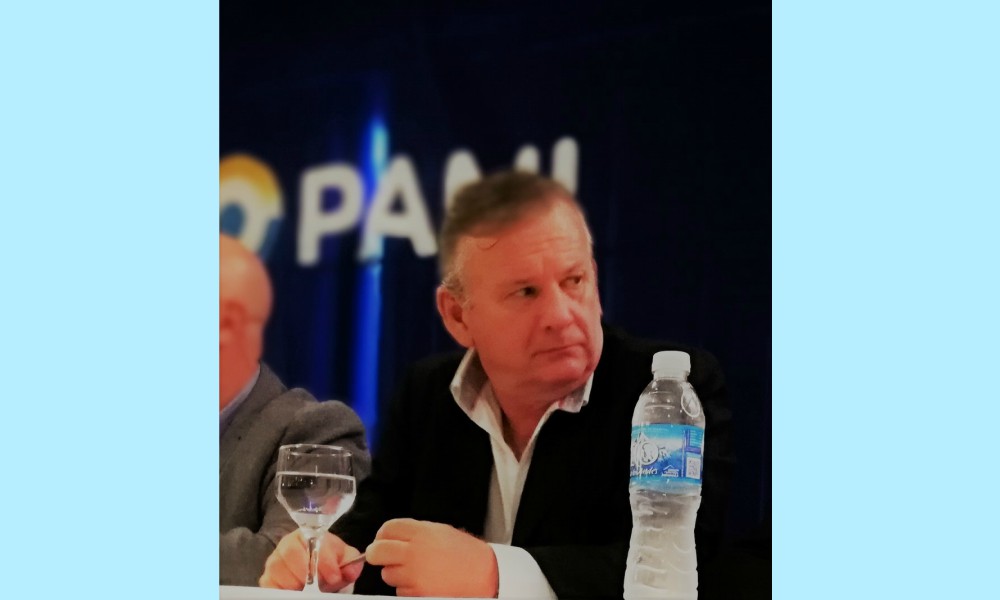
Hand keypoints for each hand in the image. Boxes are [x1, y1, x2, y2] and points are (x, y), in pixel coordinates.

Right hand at [259, 529, 363, 591]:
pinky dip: (280, 590)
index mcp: (307, 534)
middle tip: (320, 585)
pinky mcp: (267, 578)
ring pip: (277, 567)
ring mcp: (275, 561)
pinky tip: (295, 592)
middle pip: (290, 552)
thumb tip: (350, 569)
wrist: (318, 571)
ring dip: (294, 582)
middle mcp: (287, 544)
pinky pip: (268, 583)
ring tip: (308, 590)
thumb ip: (350, 561)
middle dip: (308, 571)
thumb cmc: (329, 561)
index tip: (335, 576)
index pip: (311, 541)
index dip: (324, 560)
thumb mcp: (343, 559)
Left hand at [366, 518, 497, 596]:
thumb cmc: (467, 554)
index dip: (383, 535)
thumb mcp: (442, 531)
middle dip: (378, 554)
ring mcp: (413, 575)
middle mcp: (414, 553)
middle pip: (377, 551)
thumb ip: (415, 531)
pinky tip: (422, 582)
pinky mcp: (416, 594)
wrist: (485, 576)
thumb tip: (392, 536)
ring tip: (415, 571)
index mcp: (421, 533)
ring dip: (395, 573)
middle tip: (383, 556)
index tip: (383, 539)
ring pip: (387, 574)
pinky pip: (399, 591)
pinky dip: (406, 588)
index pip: (387, 529)